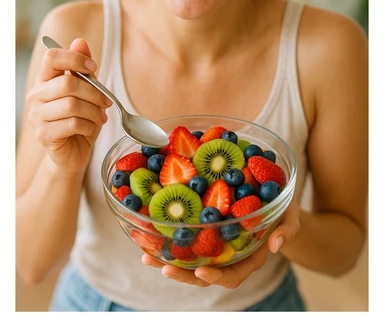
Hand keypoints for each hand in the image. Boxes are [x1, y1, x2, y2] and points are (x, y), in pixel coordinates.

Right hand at [26, 38, 111, 173]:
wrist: (73, 151)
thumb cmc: (80, 118)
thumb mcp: (87, 91)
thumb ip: (83, 68)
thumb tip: (80, 41)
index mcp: (44, 80)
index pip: (52, 57)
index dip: (75, 59)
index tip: (93, 68)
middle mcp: (35, 95)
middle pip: (67, 83)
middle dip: (94, 92)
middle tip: (107, 102)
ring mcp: (37, 116)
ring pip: (72, 105)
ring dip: (94, 111)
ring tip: (100, 117)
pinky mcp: (44, 134)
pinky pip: (72, 124)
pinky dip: (88, 126)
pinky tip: (90, 128)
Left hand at [141, 199, 300, 288]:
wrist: (272, 197)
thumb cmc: (283, 210)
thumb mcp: (291, 216)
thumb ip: (287, 230)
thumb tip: (277, 244)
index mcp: (249, 257)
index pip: (233, 275)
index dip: (217, 277)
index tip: (201, 271)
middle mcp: (229, 256)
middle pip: (204, 273)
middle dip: (182, 274)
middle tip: (163, 268)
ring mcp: (215, 245)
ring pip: (190, 259)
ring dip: (168, 260)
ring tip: (147, 256)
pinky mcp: (204, 230)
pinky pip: (186, 240)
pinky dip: (168, 240)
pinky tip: (150, 235)